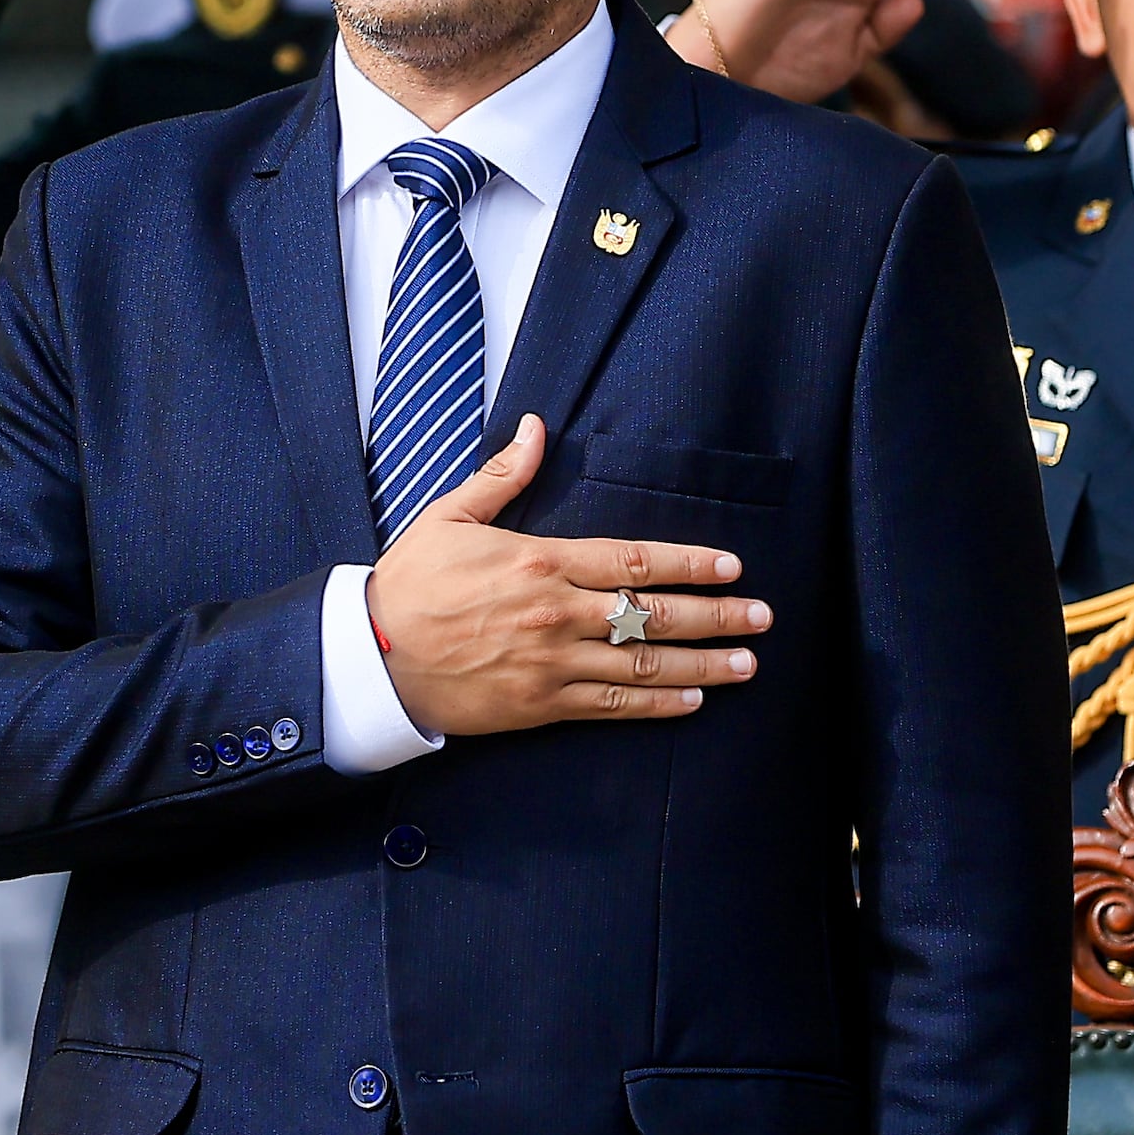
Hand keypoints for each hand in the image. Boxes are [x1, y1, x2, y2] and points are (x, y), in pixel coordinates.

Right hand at [361, 417, 767, 736]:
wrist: (371, 657)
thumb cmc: (409, 584)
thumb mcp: (449, 517)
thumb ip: (502, 477)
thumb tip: (535, 428)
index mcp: (541, 561)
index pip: (633, 559)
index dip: (689, 563)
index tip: (731, 566)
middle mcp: (557, 613)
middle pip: (653, 613)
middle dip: (716, 615)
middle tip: (762, 616)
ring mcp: (553, 663)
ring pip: (644, 664)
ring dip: (703, 665)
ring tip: (746, 664)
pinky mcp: (541, 705)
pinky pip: (613, 706)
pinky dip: (658, 704)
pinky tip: (693, 701)